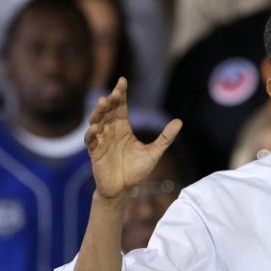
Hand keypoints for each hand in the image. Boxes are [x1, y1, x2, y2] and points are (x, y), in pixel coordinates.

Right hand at [85, 77, 182, 200]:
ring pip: (97, 122)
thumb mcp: (154, 152)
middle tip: (113, 92)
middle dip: (110, 101)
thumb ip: (165, 138)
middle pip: (108, 111)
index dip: (120, 94)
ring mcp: (101, 140)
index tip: (123, 81)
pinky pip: (90, 140)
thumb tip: (180, 121)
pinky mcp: (95, 152)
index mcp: (123, 128)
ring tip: (102, 103)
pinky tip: (94, 127)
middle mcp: (110, 130)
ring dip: (98, 113)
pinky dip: (91, 133)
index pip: (120, 107)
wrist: (124, 189)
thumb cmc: (136, 170)